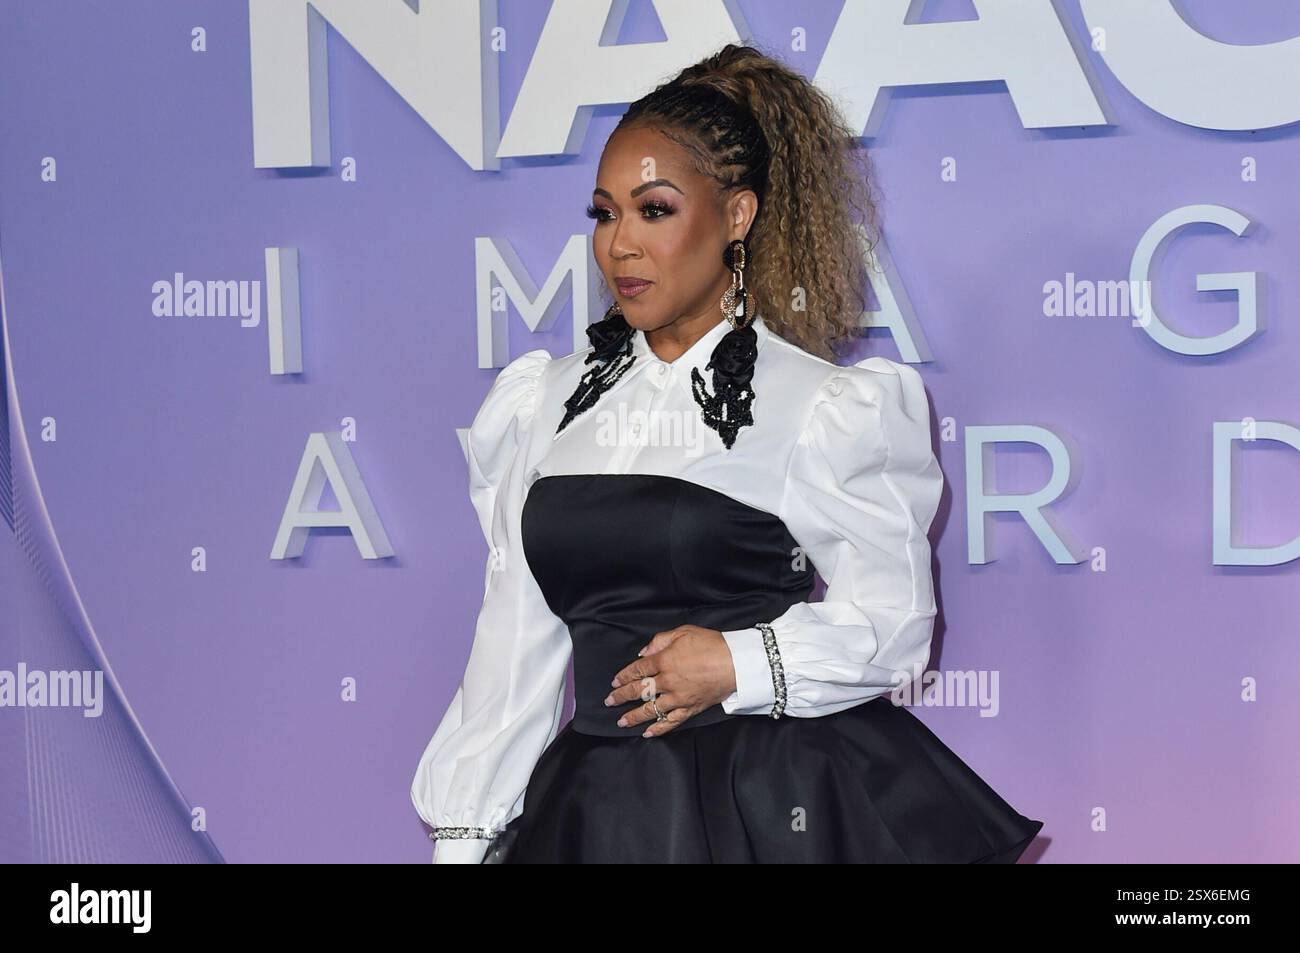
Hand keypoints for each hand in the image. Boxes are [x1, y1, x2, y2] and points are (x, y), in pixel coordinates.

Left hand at [605, 625, 737, 737]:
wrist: (736, 662)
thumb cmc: (712, 644)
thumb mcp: (683, 632)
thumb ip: (660, 641)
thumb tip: (644, 652)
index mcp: (664, 660)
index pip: (637, 669)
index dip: (624, 676)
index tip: (615, 682)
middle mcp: (668, 681)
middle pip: (638, 690)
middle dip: (621, 696)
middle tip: (609, 701)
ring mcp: (678, 697)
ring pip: (650, 709)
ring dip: (633, 716)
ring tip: (621, 722)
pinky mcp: (690, 708)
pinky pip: (671, 721)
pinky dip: (659, 728)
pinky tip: (648, 733)